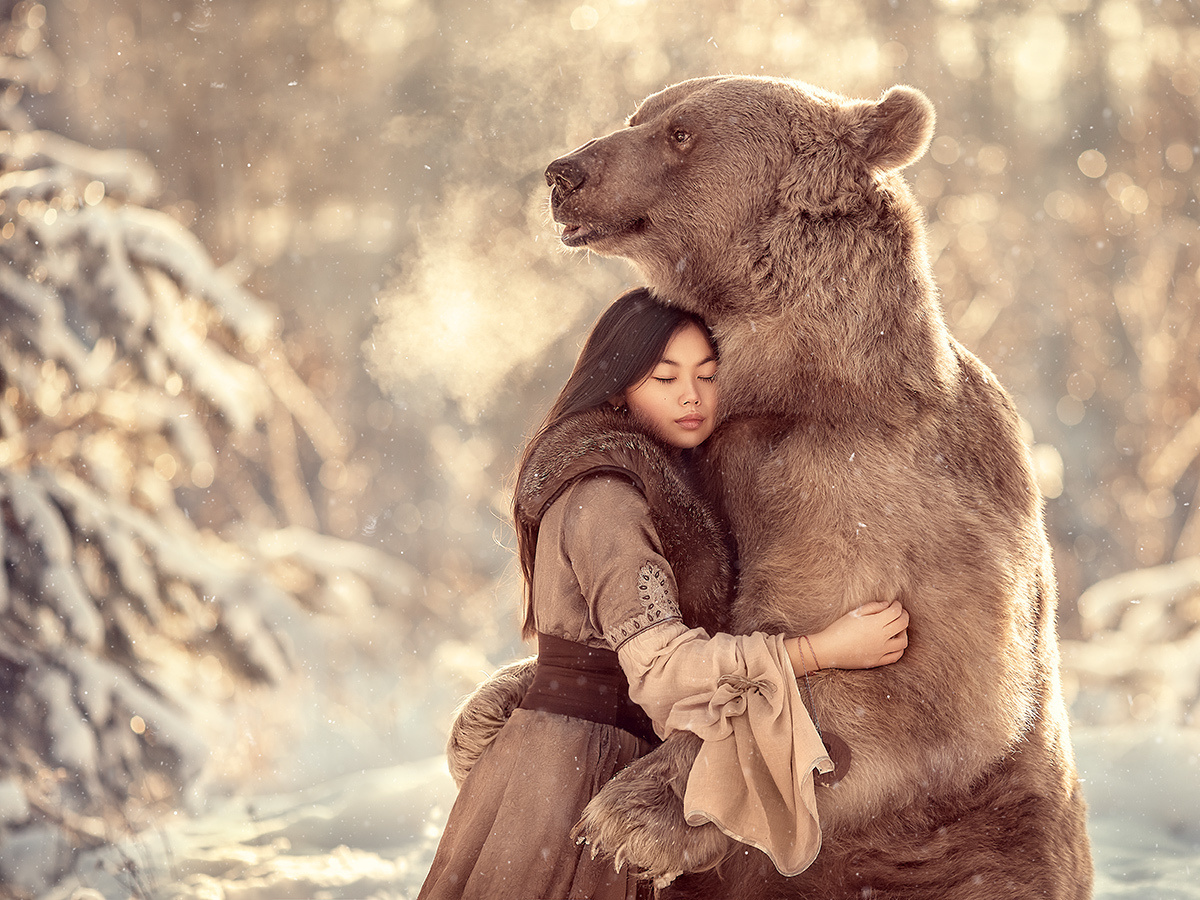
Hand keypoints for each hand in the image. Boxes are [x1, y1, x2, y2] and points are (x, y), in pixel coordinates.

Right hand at [792, 598, 908, 672]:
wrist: (828, 649)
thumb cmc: (838, 629)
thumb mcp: (854, 613)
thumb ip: (872, 607)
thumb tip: (887, 605)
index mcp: (875, 623)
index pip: (896, 612)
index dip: (898, 606)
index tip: (895, 604)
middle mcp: (881, 637)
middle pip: (903, 625)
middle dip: (904, 616)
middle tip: (900, 613)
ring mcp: (880, 651)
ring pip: (902, 642)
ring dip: (903, 633)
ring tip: (898, 628)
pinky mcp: (877, 661)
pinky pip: (895, 656)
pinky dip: (899, 648)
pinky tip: (895, 643)